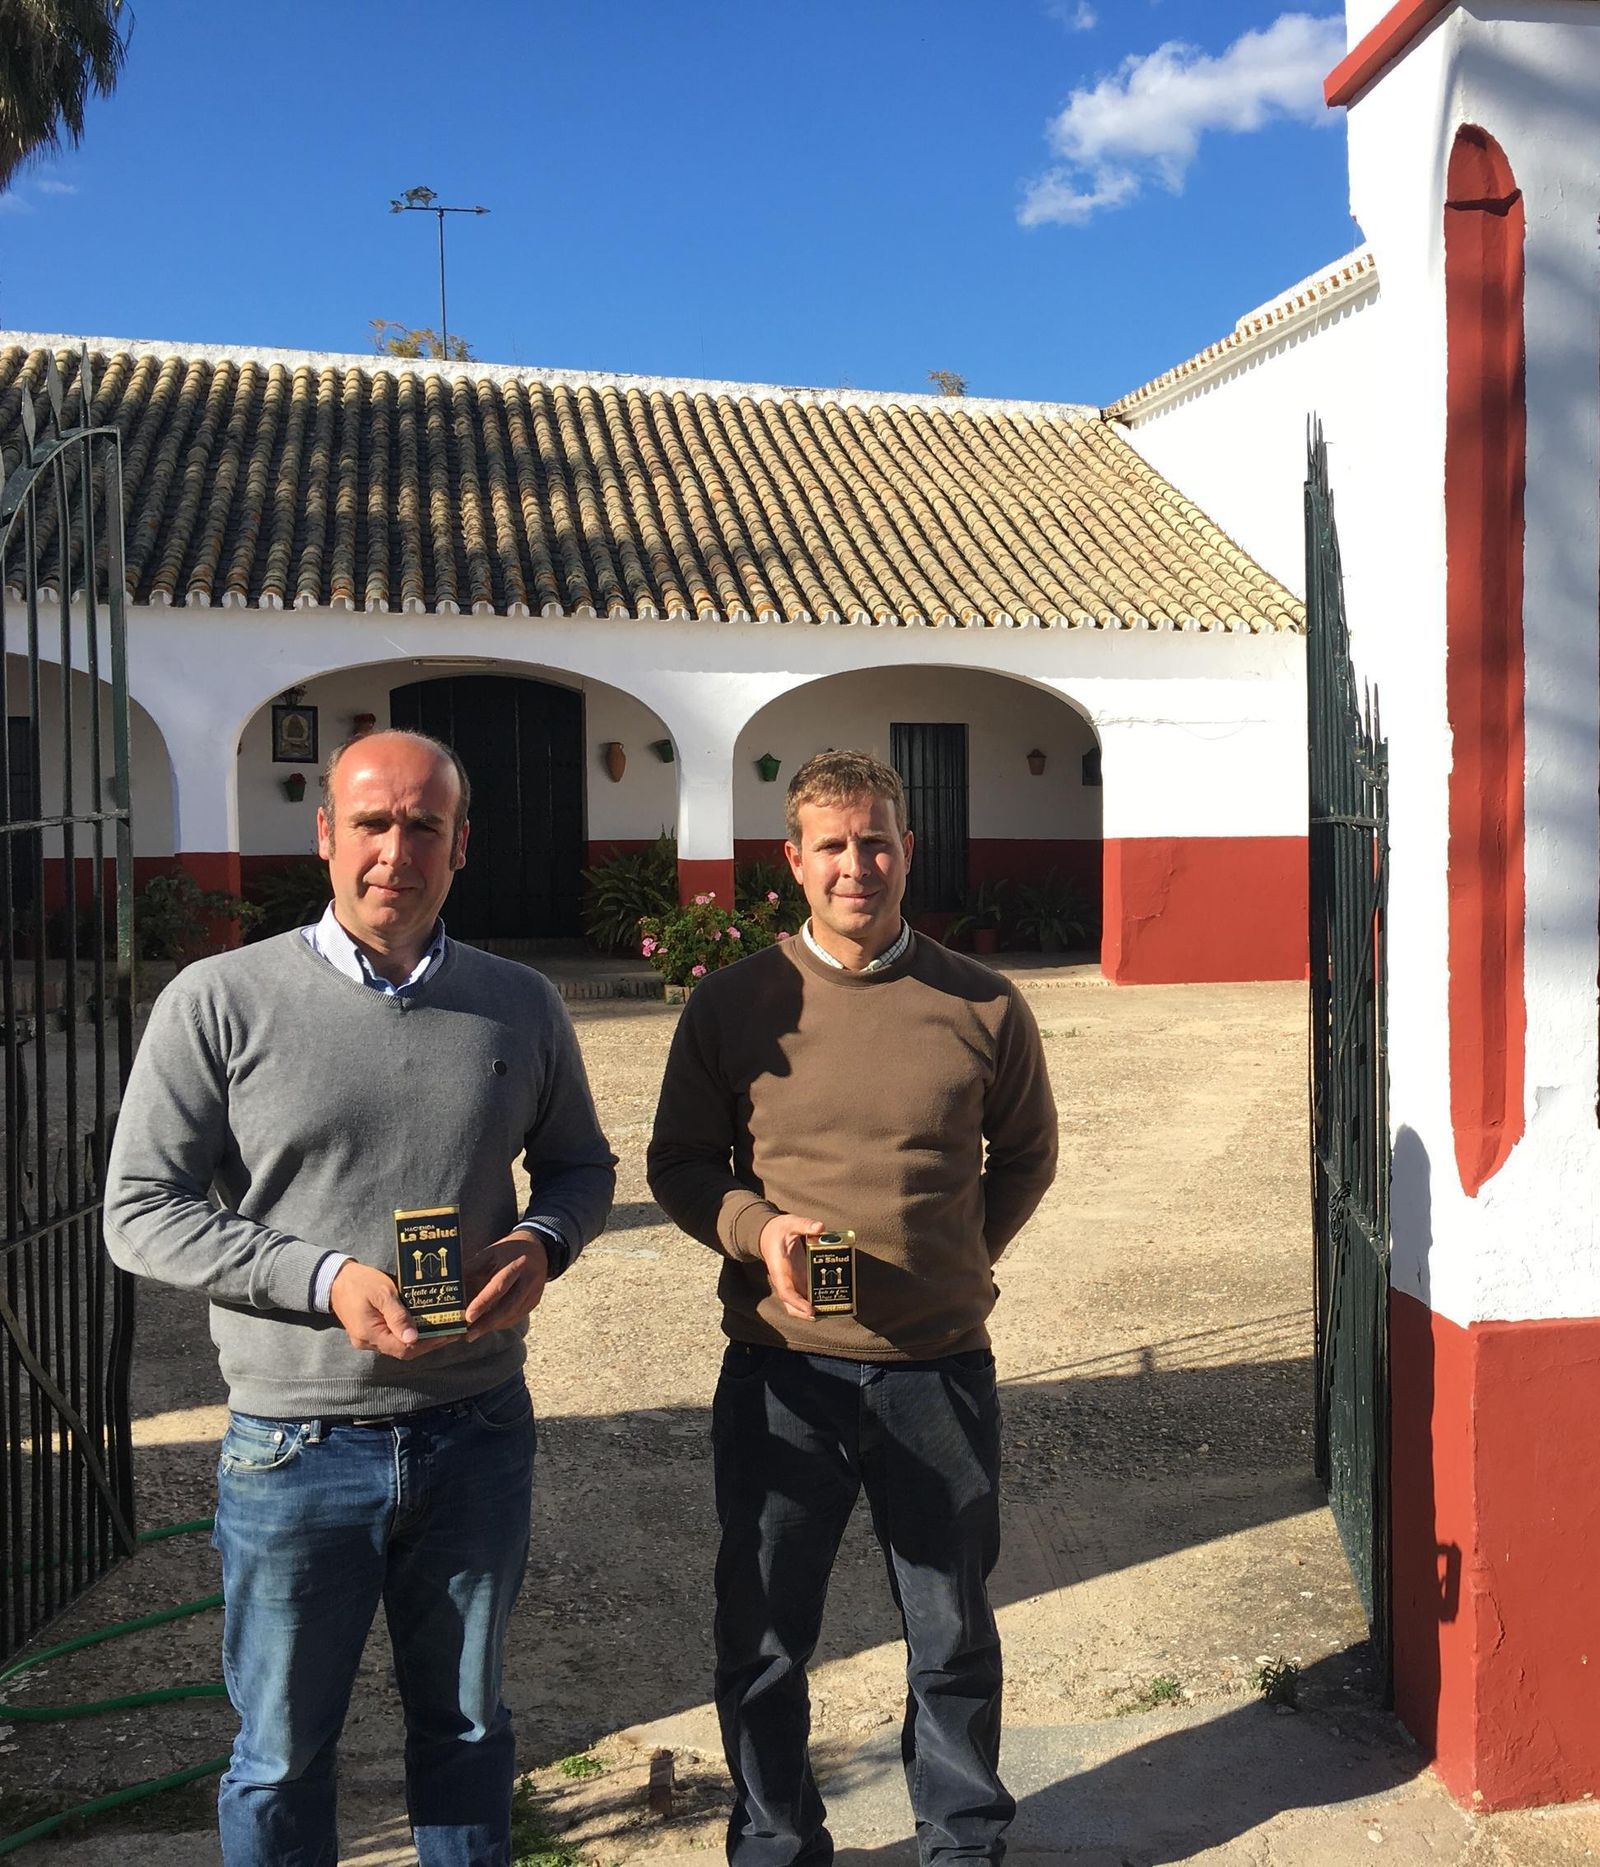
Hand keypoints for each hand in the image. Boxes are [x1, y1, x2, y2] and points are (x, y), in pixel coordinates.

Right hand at [329, 1261, 443, 1359]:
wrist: (335, 1279)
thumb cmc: (360, 1282)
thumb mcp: (382, 1293)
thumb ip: (397, 1316)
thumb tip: (413, 1337)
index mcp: (370, 1335)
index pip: (404, 1349)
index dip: (428, 1344)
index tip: (449, 1334)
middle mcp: (367, 1343)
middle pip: (403, 1351)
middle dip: (428, 1343)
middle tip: (450, 1332)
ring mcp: (366, 1340)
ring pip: (397, 1346)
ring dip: (419, 1340)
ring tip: (441, 1329)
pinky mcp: (368, 1333)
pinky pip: (391, 1338)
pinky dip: (408, 1334)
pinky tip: (422, 1326)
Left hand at [463, 1231, 550, 1341]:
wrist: (537, 1248)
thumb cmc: (507, 1251)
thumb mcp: (490, 1253)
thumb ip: (472, 1269)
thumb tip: (452, 1286)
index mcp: (516, 1264)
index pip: (499, 1286)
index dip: (483, 1302)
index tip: (468, 1317)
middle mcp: (529, 1280)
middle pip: (508, 1306)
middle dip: (487, 1323)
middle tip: (468, 1335)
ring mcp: (534, 1293)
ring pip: (513, 1315)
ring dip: (492, 1326)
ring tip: (473, 1333)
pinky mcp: (535, 1302)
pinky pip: (516, 1317)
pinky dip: (501, 1323)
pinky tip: (487, 1326)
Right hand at [757, 1212, 825, 1320]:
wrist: (767, 1233)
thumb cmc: (778, 1230)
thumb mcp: (790, 1223)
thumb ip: (805, 1224)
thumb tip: (820, 1228)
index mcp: (779, 1269)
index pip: (786, 1292)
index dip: (798, 1303)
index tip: (811, 1310)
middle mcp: (784, 1280)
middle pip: (791, 1305)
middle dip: (804, 1314)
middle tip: (822, 1316)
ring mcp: (791, 1281)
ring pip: (798, 1303)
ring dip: (811, 1310)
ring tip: (828, 1312)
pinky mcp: (798, 1279)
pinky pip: (805, 1294)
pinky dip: (815, 1300)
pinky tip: (829, 1300)